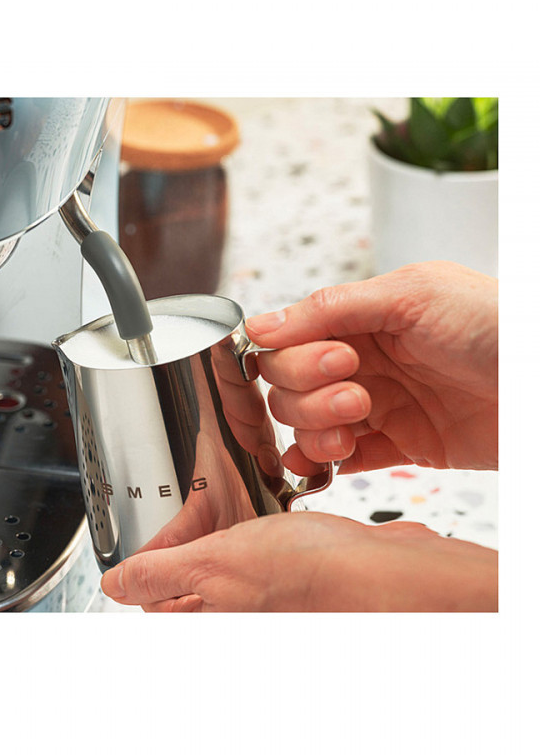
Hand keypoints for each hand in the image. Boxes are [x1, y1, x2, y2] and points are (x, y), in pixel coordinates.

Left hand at [100, 511, 497, 611]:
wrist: (390, 570)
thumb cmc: (314, 573)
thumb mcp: (217, 565)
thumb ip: (160, 574)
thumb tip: (114, 586)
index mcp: (213, 621)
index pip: (156, 606)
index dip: (146, 568)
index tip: (150, 541)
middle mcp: (238, 617)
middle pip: (186, 582)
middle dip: (184, 543)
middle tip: (193, 517)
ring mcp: (265, 601)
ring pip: (220, 566)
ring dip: (218, 534)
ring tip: (226, 511)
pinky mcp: (289, 582)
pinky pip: (254, 556)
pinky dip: (250, 533)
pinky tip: (261, 517)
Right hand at [245, 261, 497, 474]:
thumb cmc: (497, 326)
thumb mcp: (411, 295)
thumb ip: (331, 309)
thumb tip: (260, 323)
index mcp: (360, 318)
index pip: (289, 341)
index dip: (297, 357)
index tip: (337, 360)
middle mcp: (362, 361)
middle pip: (288, 385)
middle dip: (311, 393)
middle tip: (358, 390)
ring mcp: (377, 404)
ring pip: (307, 423)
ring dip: (319, 427)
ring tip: (360, 419)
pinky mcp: (398, 445)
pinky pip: (340, 459)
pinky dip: (322, 463)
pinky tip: (330, 460)